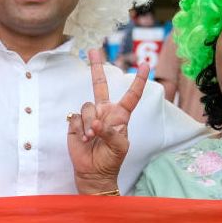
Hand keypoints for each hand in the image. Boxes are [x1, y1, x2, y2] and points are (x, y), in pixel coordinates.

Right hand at [67, 48, 148, 193]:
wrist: (92, 172)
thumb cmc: (111, 159)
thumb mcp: (120, 146)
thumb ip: (111, 132)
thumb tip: (97, 123)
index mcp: (120, 115)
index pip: (132, 95)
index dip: (138, 80)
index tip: (145, 65)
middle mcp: (104, 111)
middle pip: (100, 85)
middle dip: (96, 67)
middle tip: (93, 50)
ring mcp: (89, 116)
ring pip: (87, 107)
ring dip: (89, 123)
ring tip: (91, 137)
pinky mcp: (76, 123)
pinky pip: (76, 117)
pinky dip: (80, 128)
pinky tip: (84, 139)